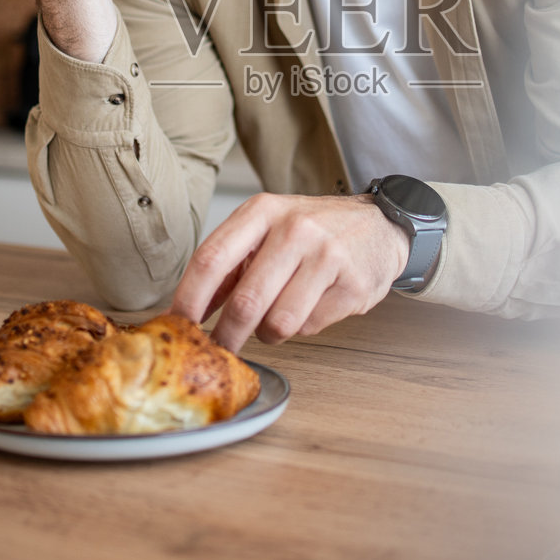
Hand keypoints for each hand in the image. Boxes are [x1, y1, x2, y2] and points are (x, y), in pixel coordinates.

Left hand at [169, 192, 409, 351]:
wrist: (381, 225)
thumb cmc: (314, 230)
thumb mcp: (268, 229)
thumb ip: (229, 266)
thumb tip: (185, 310)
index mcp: (263, 211)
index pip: (211, 258)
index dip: (189, 298)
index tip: (178, 325)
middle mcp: (295, 229)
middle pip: (245, 301)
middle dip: (227, 335)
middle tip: (222, 348)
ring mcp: (327, 256)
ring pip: (278, 323)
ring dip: (269, 333)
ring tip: (277, 318)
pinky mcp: (353, 284)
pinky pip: (309, 327)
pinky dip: (303, 326)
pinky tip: (312, 305)